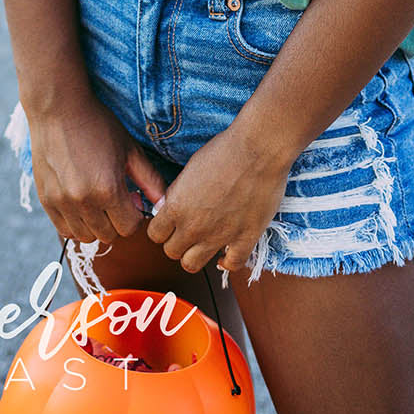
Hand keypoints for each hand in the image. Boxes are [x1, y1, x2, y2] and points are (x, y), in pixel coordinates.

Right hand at [28, 94, 167, 246]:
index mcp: (107, 189)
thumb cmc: (98, 125)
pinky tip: (80, 202)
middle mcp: (83, 201)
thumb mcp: (130, 149)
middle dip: (117, 220)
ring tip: (97, 200)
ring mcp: (62, 203)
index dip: (135, 215)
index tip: (132, 198)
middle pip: (108, 235)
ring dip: (96, 224)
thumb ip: (150, 180)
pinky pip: (64, 230)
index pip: (129, 227)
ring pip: (86, 236)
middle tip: (115, 197)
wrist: (59, 109)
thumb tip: (164, 204)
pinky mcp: (46, 201)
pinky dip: (75, 223)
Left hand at [144, 124, 292, 276]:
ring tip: (204, 242)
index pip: (155, 234)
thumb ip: (177, 193)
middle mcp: (194, 226)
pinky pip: (232, 265)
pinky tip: (228, 252)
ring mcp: (219, 236)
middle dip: (178, 242)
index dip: (162, 228)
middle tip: (189, 231)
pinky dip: (228, 261)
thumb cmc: (225, 150)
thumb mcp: (191, 167)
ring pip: (192, 265)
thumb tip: (168, 207)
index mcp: (177, 206)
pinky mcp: (245, 239)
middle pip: (172, 252)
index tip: (170, 224)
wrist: (258, 149)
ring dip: (196, 255)